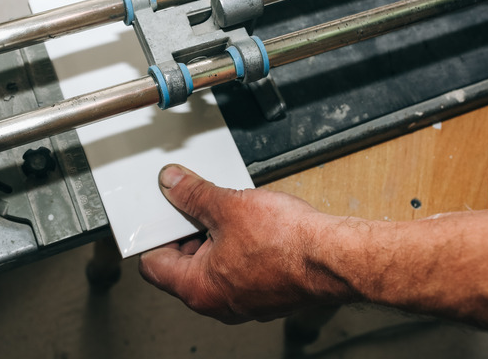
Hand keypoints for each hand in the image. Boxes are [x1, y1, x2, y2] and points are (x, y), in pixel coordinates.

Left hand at [138, 165, 362, 322]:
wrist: (334, 257)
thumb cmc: (288, 243)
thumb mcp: (229, 206)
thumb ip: (193, 195)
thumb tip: (172, 185)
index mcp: (197, 289)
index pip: (152, 264)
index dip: (155, 233)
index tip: (162, 212)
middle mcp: (216, 302)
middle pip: (181, 264)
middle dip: (187, 231)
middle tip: (197, 203)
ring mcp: (242, 301)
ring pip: (211, 265)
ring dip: (213, 236)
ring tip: (229, 210)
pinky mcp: (264, 293)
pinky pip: (237, 268)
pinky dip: (236, 246)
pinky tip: (250, 224)